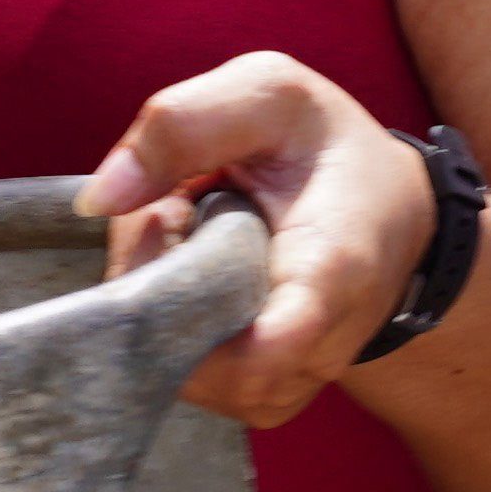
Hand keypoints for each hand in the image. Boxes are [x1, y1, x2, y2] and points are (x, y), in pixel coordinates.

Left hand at [78, 52, 437, 428]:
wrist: (388, 210)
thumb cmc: (323, 146)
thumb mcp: (270, 94)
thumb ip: (186, 126)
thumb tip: (101, 197)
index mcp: (332, 268)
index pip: (268, 347)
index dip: (188, 315)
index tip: (166, 228)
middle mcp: (317, 347)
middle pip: (194, 357)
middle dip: (153, 280)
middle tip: (174, 208)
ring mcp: (288, 382)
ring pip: (181, 370)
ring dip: (158, 301)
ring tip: (190, 235)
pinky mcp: (263, 397)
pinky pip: (189, 378)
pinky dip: (170, 325)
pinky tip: (195, 273)